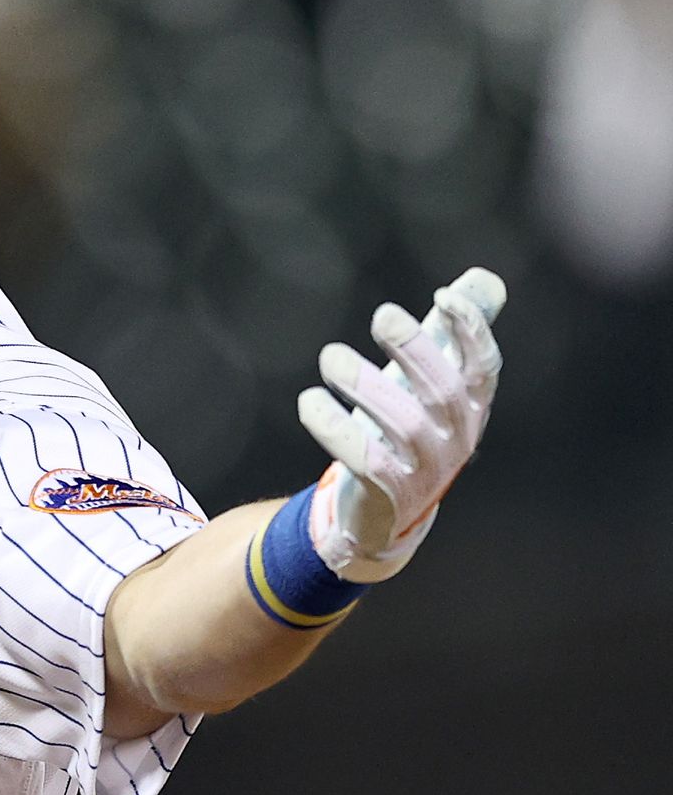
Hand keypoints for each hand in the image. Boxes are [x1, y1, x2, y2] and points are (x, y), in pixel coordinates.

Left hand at [296, 267, 505, 582]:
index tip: (443, 296)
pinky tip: (310, 402)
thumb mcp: (432, 387)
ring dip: (367, 386)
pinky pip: (366, 460)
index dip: (471, 332)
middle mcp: (457, 438)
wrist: (385, 515)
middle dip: (415, 350)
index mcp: (472, 408)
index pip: (484, 368)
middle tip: (382, 315)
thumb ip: (453, 338)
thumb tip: (483, 279)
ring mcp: (426, 470)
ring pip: (404, 425)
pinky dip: (336, 429)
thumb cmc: (409, 434)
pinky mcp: (388, 494)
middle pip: (445, 392)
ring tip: (331, 357)